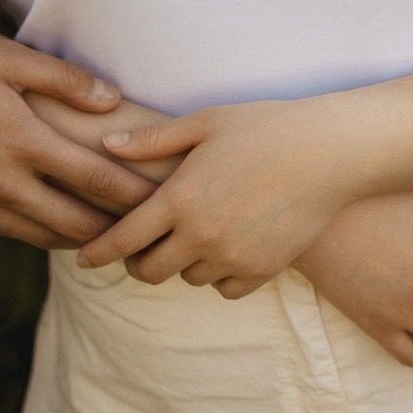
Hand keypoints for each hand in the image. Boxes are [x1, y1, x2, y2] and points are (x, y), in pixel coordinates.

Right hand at [0, 30, 154, 249]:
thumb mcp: (0, 57)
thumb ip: (61, 77)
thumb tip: (112, 99)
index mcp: (23, 141)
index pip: (98, 179)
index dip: (137, 194)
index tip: (168, 198)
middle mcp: (6, 182)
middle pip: (80, 223)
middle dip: (120, 230)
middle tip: (155, 231)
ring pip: (49, 237)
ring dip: (87, 241)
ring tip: (121, 238)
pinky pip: (18, 235)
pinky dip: (49, 236)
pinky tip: (67, 230)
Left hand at [77, 99, 362, 295]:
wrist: (329, 152)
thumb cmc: (264, 127)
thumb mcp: (204, 123)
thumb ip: (153, 141)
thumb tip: (106, 146)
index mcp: (181, 197)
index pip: (124, 238)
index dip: (98, 252)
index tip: (83, 259)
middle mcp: (202, 235)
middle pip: (149, 271)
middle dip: (136, 262)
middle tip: (138, 248)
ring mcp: (234, 256)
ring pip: (188, 279)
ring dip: (180, 264)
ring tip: (189, 237)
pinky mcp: (263, 271)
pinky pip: (224, 288)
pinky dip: (217, 275)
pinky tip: (223, 249)